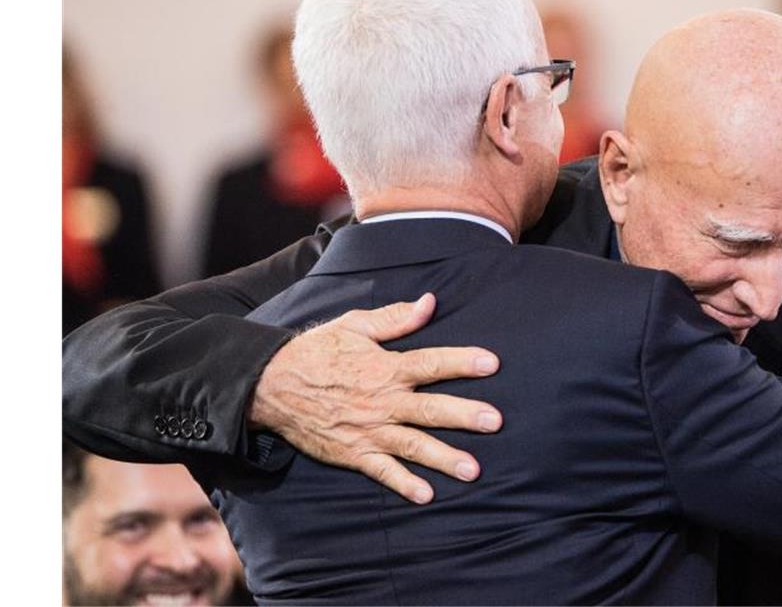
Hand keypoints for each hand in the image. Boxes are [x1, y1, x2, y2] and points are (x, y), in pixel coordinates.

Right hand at [247, 293, 501, 503]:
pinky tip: (426, 495)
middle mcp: (382, 401)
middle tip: (494, 421)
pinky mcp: (354, 453)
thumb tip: (430, 303)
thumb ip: (395, 318)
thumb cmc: (317, 351)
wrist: (272, 386)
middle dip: (464, 416)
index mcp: (386, 367)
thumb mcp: (354, 326)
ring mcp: (369, 431)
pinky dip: (404, 484)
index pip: (432, 363)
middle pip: (430, 409)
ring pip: (414, 446)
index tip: (492, 363)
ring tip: (473, 470)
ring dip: (444, 458)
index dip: (463, 362)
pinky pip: (383, 472)